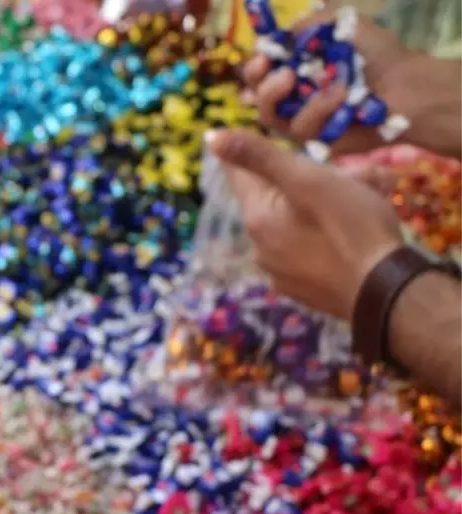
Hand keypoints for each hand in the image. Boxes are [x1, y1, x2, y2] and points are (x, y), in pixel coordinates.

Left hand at [207, 129, 403, 319]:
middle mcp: (260, 248)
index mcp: (256, 219)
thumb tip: (211, 137)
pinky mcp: (304, 288)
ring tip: (361, 198)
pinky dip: (325, 233)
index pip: (241, 174)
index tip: (283, 142)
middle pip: (274, 197)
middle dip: (306, 179)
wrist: (386, 291)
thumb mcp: (307, 180)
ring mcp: (281, 273)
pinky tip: (353, 231)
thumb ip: (259, 156)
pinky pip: (308, 248)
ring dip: (320, 205)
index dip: (259, 151)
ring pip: (294, 223)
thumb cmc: (350, 227)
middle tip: (352, 174)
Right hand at [243, 15, 461, 157]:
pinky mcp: (314, 141)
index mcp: (298, 68)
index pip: (263, 70)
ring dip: (276, 95)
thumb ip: (308, 26)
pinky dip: (315, 110)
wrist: (406, 86)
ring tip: (298, 79)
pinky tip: (337, 95)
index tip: (262, 55)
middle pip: (257, 96)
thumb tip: (278, 37)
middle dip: (258, 82)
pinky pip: (298, 130)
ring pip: (270, 116)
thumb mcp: (342, 25)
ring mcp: (301, 120)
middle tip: (270, 70)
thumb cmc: (377, 55)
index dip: (256, 65)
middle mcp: (294, 96)